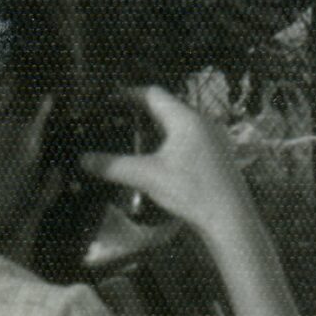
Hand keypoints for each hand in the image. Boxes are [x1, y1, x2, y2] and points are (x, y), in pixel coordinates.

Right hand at [82, 88, 259, 240]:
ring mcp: (214, 139)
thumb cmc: (192, 191)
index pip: (153, 94)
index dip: (127, 94)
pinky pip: (187, 139)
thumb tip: (82, 159)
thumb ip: (112, 165)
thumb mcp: (147, 176)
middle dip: (138, 111)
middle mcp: (203, 123)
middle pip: (166, 107)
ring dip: (154, 128)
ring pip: (177, 124)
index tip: (106, 101)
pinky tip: (154, 156)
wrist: (232, 220)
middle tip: (113, 118)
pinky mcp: (217, 156)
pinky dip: (168, 141)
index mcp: (187, 119)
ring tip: (129, 136)